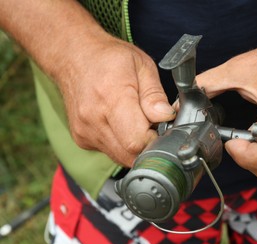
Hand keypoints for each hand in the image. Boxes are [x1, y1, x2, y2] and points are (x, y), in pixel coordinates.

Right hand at [56, 37, 175, 166]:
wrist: (73, 56)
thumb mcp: (142, 65)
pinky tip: (121, 123)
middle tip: (152, 124)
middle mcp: (94, 119)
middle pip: (130, 155)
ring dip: (135, 146)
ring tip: (136, 121)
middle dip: (148, 145)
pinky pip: (110, 152)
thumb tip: (166, 117)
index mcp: (111, 97)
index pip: (136, 141)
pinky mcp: (81, 139)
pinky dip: (121, 144)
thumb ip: (154, 95)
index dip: (156, 139)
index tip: (162, 126)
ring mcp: (85, 132)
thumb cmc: (109, 58)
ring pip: (121, 157)